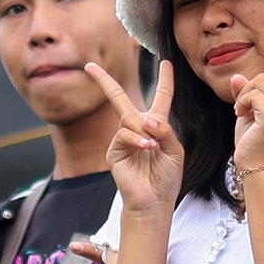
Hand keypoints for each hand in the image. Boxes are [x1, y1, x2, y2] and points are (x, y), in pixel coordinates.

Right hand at [86, 60, 182, 216]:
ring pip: (129, 118)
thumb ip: (165, 129)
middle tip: (89, 66)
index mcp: (157, 126)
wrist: (154, 200)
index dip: (165, 80)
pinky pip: (124, 134)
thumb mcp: (175, 150)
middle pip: (120, 98)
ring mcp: (123, 139)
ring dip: (144, 129)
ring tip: (153, 147)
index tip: (166, 63)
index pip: (161, 97)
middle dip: (104, 81)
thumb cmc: (167, 177)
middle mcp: (137, 129)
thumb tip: (145, 118)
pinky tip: (146, 148)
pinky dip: (137, 139)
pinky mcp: (114, 151)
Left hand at [226, 27, 263, 177]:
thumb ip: (244, 94)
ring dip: (243, 99)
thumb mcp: (245, 112)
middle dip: (246, 91)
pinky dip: (242, 105)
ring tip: (244, 115)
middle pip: (262, 76)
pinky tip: (244, 118)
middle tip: (243, 111)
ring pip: (255, 84)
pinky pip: (251, 96)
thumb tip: (238, 77)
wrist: (255, 164)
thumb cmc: (251, 140)